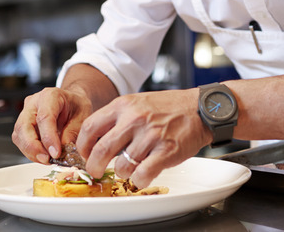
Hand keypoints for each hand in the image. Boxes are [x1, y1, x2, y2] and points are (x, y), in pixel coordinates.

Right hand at [12, 87, 92, 163]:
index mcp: (50, 96)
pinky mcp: (23, 126)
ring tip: (48, 159)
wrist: (72, 103)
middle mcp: (33, 103)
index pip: (44, 117)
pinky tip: (43, 156)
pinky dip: (31, 152)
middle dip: (33, 147)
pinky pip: (21, 141)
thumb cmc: (76, 106)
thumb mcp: (83, 117)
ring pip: (19, 136)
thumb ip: (72, 133)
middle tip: (47, 159)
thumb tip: (63, 152)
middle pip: (23, 126)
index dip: (48, 138)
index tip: (56, 153)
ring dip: (31, 152)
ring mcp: (25, 114)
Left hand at [75, 88, 211, 188]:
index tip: (85, 154)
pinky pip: (142, 175)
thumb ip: (116, 118)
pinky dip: (139, 180)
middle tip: (96, 171)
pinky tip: (143, 175)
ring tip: (131, 167)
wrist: (200, 108)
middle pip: (101, 150)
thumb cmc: (169, 107)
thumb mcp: (137, 103)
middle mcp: (134, 119)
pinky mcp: (166, 151)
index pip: (89, 127)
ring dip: (123, 172)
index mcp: (123, 106)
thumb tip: (95, 140)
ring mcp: (150, 135)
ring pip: (122, 166)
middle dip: (94, 166)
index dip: (83, 146)